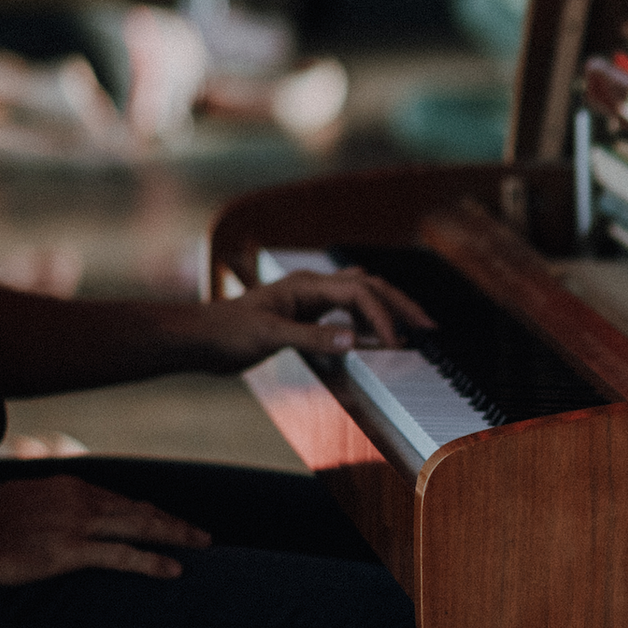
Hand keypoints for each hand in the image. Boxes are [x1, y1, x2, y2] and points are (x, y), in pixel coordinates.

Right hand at [0, 468, 210, 584]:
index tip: (168, 521)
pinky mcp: (70, 551)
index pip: (121, 500)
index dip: (149, 512)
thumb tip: (54, 516)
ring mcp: (78, 524)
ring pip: (141, 526)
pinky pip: (122, 555)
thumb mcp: (22, 499)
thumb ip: (48, 504)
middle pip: (141, 509)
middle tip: (203, 535)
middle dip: (175, 522)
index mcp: (71, 487)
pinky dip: (152, 561)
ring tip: (201, 545)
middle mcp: (82, 500)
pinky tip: (173, 570)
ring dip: (175, 535)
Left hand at [191, 268, 435, 371]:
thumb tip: (355, 341)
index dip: (382, 317)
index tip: (397, 342)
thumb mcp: (270, 336)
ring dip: (387, 311)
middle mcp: (312, 287)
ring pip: (361, 296)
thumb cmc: (227, 333)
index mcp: (307, 285)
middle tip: (428, 326)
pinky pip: (348, 312)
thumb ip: (313, 338)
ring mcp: (310, 300)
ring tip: (411, 329)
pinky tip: (375, 335)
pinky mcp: (306, 316)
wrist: (199, 340)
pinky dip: (368, 321)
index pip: (359, 294)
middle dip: (400, 306)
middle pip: (369, 287)